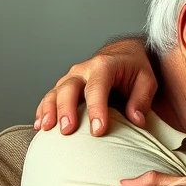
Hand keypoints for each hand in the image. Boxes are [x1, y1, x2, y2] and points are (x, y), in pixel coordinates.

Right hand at [35, 38, 156, 136]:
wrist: (123, 54)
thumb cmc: (135, 68)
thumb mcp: (146, 80)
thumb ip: (142, 99)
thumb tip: (137, 120)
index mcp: (104, 65)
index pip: (97, 88)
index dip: (96, 109)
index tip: (98, 131)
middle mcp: (83, 70)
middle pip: (69, 88)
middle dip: (66, 110)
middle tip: (67, 131)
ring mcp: (71, 78)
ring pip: (55, 92)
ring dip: (49, 110)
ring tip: (46, 129)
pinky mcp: (65, 86)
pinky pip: (50, 97)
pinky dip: (43, 111)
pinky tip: (39, 125)